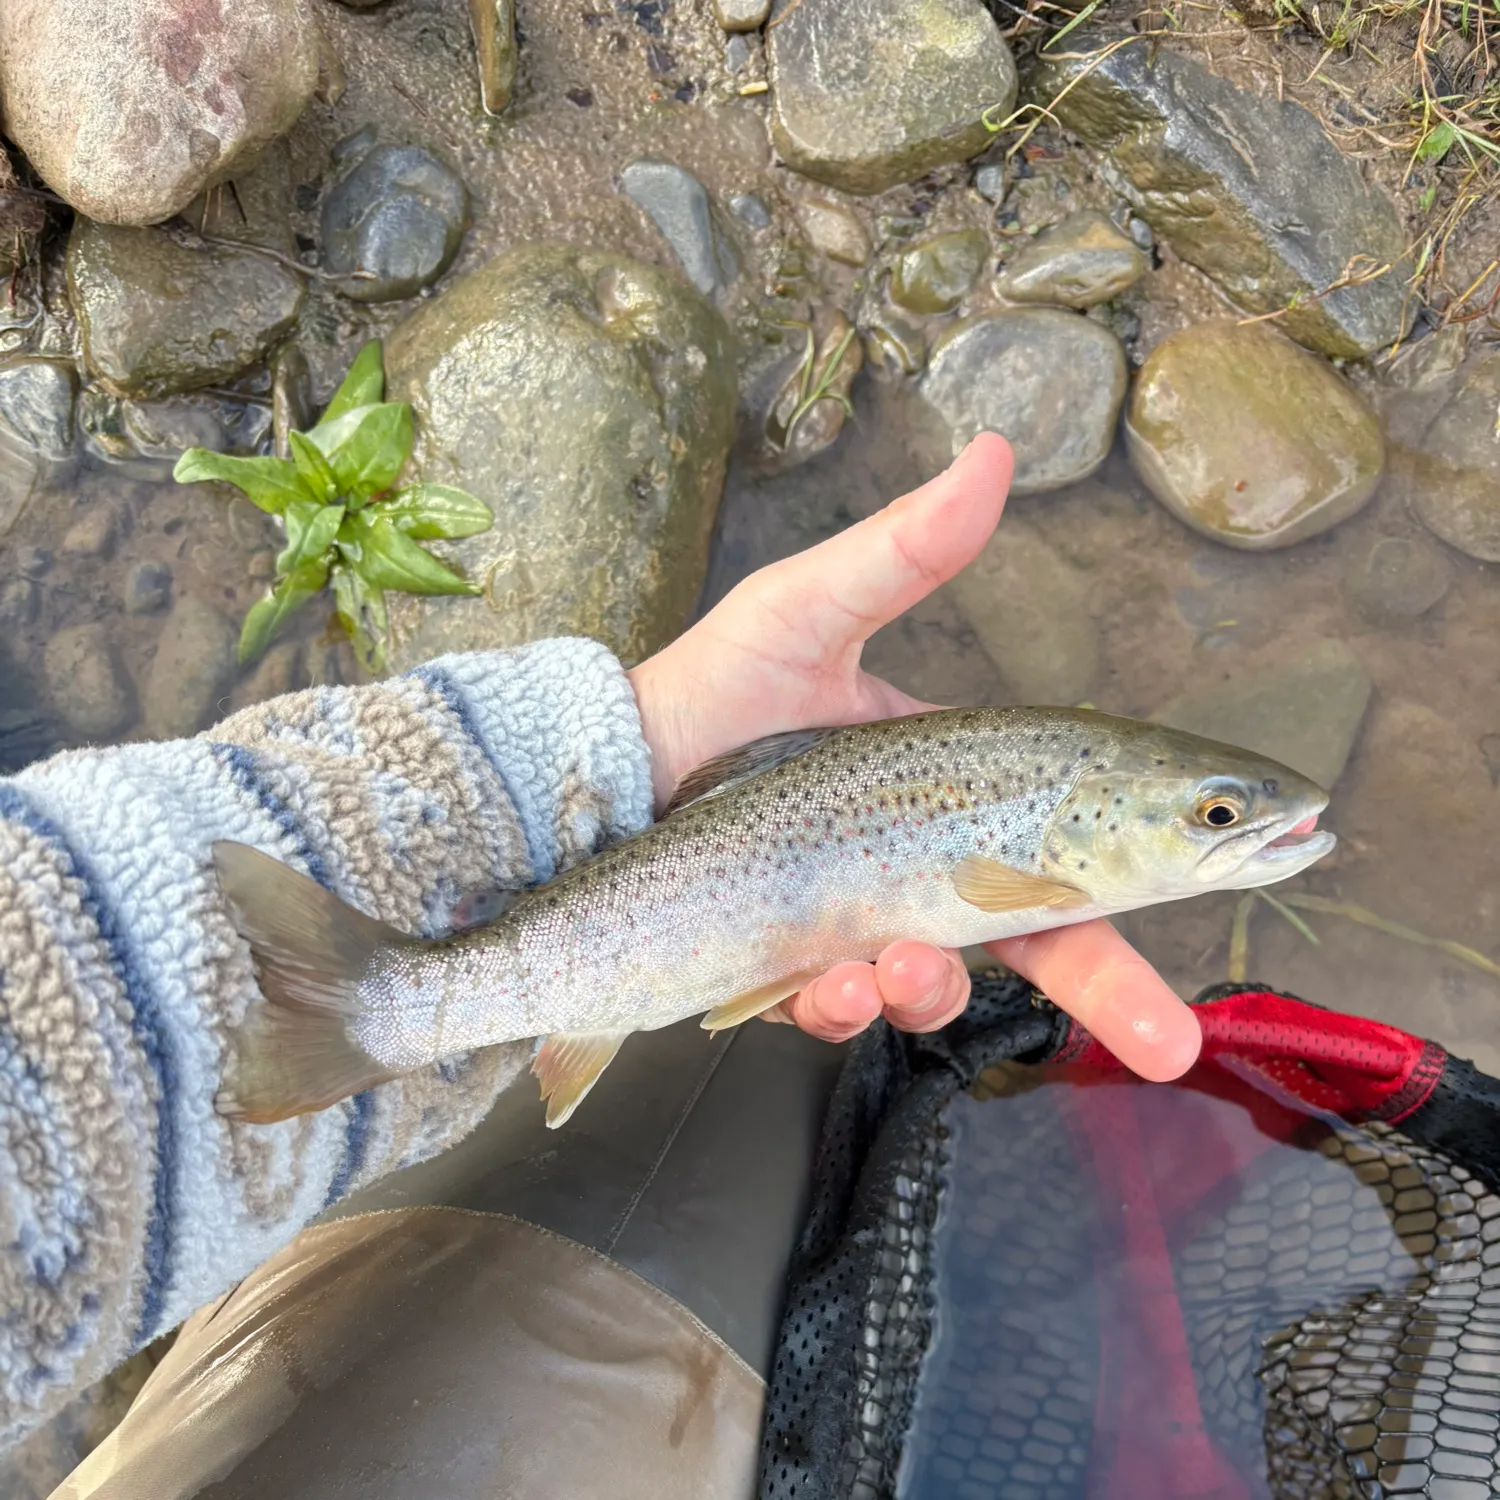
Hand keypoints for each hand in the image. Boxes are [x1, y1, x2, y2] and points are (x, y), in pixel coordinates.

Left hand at [627, 434, 1200, 1081]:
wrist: (615, 770)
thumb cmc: (716, 687)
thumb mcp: (809, 611)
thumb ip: (903, 551)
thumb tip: (993, 452)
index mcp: (951, 790)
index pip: (1065, 842)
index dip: (1142, 875)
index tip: (1233, 879)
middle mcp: (920, 868)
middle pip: (1035, 945)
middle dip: (1106, 996)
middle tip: (1165, 1043)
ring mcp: (860, 923)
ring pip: (934, 986)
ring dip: (929, 988)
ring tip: (893, 964)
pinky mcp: (793, 969)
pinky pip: (838, 1006)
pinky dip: (839, 1001)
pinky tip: (823, 976)